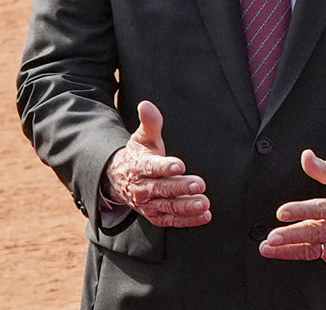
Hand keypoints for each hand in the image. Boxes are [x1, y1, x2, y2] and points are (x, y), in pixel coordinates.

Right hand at [102, 100, 210, 227]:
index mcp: (138, 166)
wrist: (120, 180)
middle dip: (180, 187)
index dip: (164, 167)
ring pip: (167, 207)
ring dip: (186, 206)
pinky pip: (171, 220)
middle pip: (161, 189)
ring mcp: (148, 204)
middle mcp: (142, 188)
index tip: (179, 164)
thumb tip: (146, 104)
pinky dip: (187, 220)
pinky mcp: (156, 215)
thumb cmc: (138, 155)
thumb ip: (149, 123)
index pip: (151, 167)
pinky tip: (205, 215)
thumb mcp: (142, 138)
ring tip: (205, 203)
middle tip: (199, 185)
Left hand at [259, 149, 325, 265]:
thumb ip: (322, 168)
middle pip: (313, 233)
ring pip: (312, 249)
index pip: (318, 209)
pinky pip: (319, 255)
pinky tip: (287, 250)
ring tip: (268, 248)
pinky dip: (302, 253)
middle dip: (291, 236)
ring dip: (288, 250)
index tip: (282, 212)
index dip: (299, 211)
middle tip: (272, 238)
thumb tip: (305, 157)